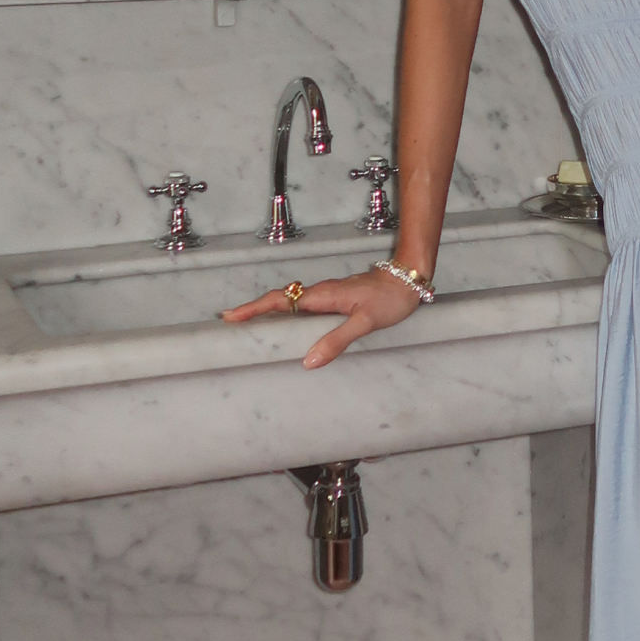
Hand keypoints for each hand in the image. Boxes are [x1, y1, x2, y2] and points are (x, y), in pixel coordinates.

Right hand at [222, 266, 423, 369]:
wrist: (409, 279)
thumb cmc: (390, 299)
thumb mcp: (365, 323)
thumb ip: (337, 340)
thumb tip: (308, 361)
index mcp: (323, 296)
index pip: (280, 301)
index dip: (254, 309)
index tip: (231, 317)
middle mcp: (321, 293)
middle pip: (280, 301)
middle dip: (254, 310)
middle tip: (230, 322)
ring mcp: (328, 295)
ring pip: (292, 303)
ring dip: (269, 311)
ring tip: (249, 326)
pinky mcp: (336, 299)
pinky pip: (304, 306)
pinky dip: (288, 313)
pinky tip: (287, 325)